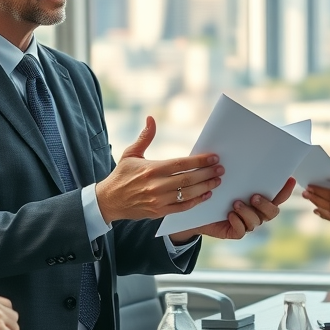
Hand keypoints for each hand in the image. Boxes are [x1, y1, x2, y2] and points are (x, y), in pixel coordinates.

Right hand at [96, 116, 222, 224]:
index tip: (214, 157)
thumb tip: (151, 118)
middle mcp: (156, 185)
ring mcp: (158, 200)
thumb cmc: (121, 175)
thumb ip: (145, 136)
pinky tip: (206, 195)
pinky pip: (182, 207)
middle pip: (188, 179)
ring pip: (188, 194)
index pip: (181, 163)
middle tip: (221, 169)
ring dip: (205, 187)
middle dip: (207, 173)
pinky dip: (196, 202)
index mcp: (151, 168)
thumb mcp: (130, 153)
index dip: (200, 160)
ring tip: (217, 181)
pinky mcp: (159, 212)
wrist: (109, 201)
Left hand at [170, 178, 295, 242]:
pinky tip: (230, 215)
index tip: (289, 179)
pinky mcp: (234, 232)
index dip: (285, 190)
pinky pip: (241, 231)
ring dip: (248, 212)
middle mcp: (256, 212)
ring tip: (236, 204)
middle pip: (272, 212)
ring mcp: (246, 223)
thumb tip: (240, 149)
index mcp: (258, 199)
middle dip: (265, 204)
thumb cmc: (214, 190)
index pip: (278, 196)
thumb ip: (236, 169)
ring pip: (256, 221)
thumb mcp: (226, 178)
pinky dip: (238, 222)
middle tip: (254, 196)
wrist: (197, 208)